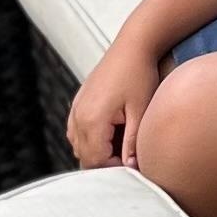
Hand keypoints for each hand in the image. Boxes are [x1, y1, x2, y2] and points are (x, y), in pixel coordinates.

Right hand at [68, 42, 159, 170]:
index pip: (95, 161)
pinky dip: (91, 140)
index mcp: (92, 119)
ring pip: (79, 146)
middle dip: (106, 163)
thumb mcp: (140, 110)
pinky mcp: (78, 103)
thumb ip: (133, 142)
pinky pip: (76, 132)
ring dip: (98, 152)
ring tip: (122, 146)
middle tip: (129, 159)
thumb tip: (131, 167)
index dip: (114, 169)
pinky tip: (111, 135)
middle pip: (84, 157)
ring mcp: (76, 109)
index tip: (133, 166)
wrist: (132, 46)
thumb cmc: (139, 74)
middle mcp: (78, 116)